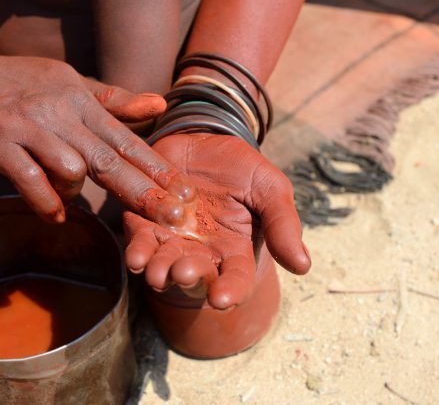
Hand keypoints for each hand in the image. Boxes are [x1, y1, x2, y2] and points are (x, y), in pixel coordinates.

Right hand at [0, 44, 189, 223]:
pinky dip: (46, 203)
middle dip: (144, 192)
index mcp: (80, 100)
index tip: (184, 193)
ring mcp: (28, 128)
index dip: (157, 168)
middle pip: (108, 159)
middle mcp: (60, 113)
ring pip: (71, 169)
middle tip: (172, 218)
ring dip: (74, 193)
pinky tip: (53, 213)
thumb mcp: (70, 83)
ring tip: (65, 197)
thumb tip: (160, 103)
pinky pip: (30, 180)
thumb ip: (114, 100)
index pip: (126, 138)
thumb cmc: (19, 84)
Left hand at [124, 133, 310, 309]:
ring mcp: (171, 239)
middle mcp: (200, 251)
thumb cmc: (240, 169)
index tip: (222, 299)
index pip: (234, 278)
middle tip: (186, 273)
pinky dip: (137, 252)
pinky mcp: (145, 222)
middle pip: (195, 274)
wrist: (203, 140)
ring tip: (158, 273)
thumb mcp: (269, 189)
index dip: (229, 291)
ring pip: (163, 264)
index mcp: (233, 248)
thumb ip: (283, 224)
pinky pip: (140, 242)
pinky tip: (135, 259)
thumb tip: (303, 267)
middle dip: (188, 277)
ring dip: (159, 271)